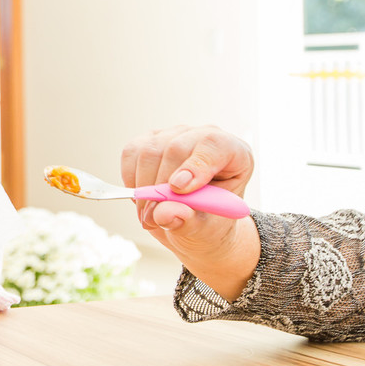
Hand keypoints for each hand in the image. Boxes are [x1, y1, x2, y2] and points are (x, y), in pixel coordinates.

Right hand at [121, 125, 259, 299]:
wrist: (195, 223)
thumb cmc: (208, 222)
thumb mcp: (206, 230)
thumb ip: (188, 222)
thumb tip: (163, 214)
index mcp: (233, 153)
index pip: (213, 146)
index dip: (195, 165)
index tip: (179, 189)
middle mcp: (204, 136)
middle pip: (175, 149)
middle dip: (160, 187)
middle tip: (153, 218)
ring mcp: (175, 135)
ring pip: (149, 152)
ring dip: (143, 189)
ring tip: (149, 215)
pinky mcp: (149, 139)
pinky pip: (131, 153)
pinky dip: (131, 180)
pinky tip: (143, 198)